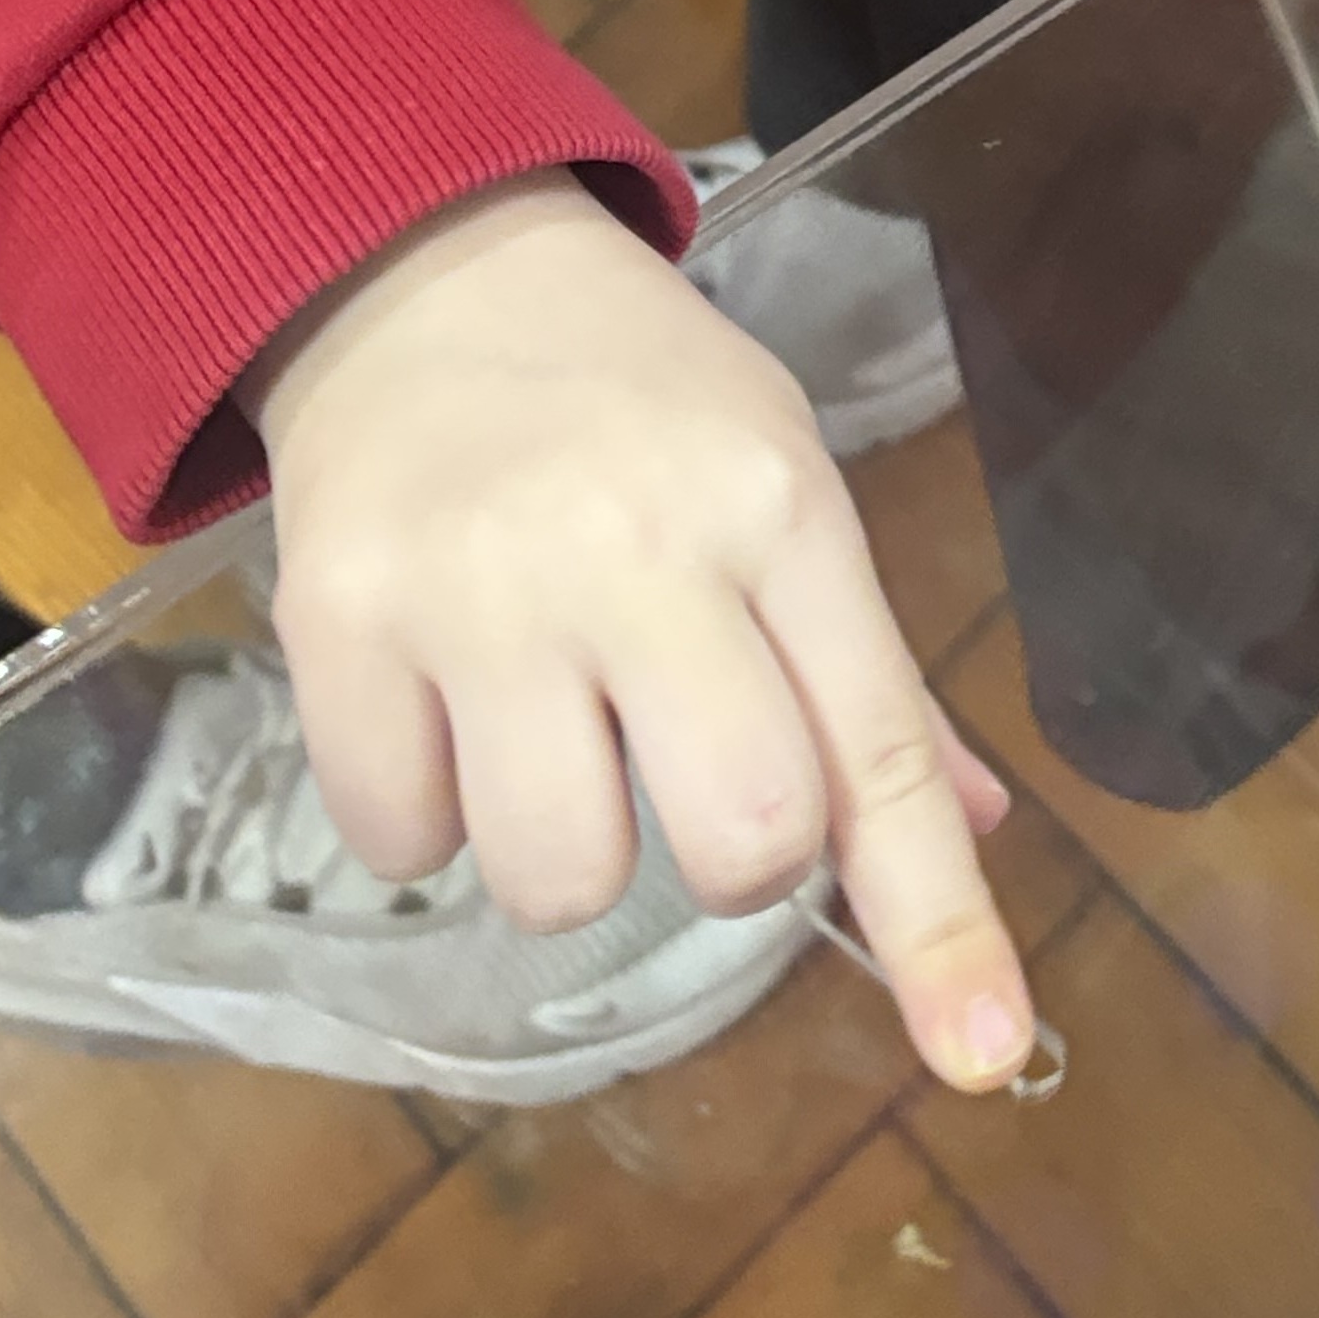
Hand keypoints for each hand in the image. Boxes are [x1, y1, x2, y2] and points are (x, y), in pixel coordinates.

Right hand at [251, 171, 1038, 1089]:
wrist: (422, 266)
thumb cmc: (636, 396)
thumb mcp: (780, 480)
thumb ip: (865, 674)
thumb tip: (968, 835)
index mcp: (775, 511)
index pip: (880, 750)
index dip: (940, 921)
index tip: (983, 1052)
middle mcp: (637, 550)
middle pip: (734, 841)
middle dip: (722, 863)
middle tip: (674, 772)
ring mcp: (478, 591)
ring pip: (557, 879)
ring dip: (559, 850)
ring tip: (541, 727)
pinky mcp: (335, 621)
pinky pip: (397, 842)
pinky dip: (419, 812)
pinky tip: (432, 702)